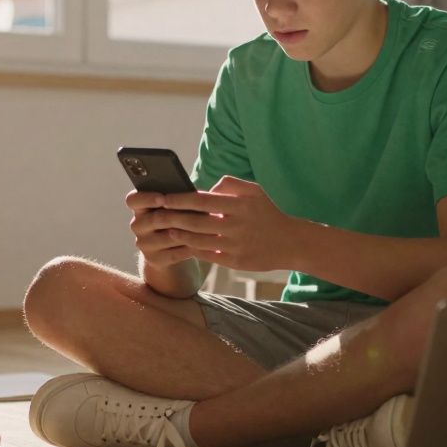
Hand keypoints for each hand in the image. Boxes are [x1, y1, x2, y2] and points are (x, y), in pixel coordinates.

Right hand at [126, 189, 225, 269]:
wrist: (174, 249)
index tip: (163, 198)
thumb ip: (182, 196)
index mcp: (140, 207)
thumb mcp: (177, 206)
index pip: (133, 200)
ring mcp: (144, 244)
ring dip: (189, 232)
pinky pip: (174, 254)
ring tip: (208, 228)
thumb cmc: (179, 218)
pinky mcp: (154, 260)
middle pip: (154, 219)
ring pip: (167, 237)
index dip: (146, 198)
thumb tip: (207, 188)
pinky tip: (204, 244)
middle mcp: (138, 225)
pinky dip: (190, 248)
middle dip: (177, 216)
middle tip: (198, 213)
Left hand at [130, 176, 297, 271]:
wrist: (290, 242)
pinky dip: (193, 249)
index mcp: (238, 205)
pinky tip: (183, 243)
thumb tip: (206, 188)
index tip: (163, 198)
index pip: (201, 201)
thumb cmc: (268, 213)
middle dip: (173, 218)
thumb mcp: (254, 191)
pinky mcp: (235, 262)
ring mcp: (235, 245)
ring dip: (179, 235)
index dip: (179, 200)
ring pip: (198, 240)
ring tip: (166, 229)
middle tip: (156, 215)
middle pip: (196, 222)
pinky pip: (207, 255)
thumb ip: (229, 184)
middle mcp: (236, 226)